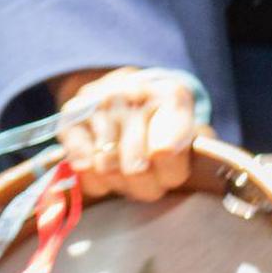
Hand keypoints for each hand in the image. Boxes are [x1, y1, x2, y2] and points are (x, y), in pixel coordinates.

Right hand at [49, 66, 205, 201]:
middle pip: (136, 168)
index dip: (170, 173)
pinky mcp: (71, 116)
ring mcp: (98, 103)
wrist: (121, 88)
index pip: (167, 153)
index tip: (168, 173)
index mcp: (170, 95)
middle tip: (148, 180)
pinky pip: (82, 166)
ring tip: (126, 172)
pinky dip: (93, 177)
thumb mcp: (189, 126)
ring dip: (118, 182)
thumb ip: (200, 145)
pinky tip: (102, 167)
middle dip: (144, 184)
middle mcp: (132, 93)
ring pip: (107, 169)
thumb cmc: (161, 120)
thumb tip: (190, 163)